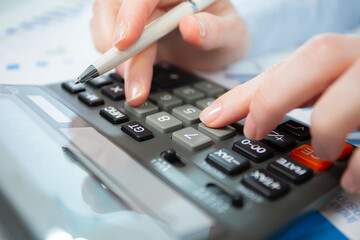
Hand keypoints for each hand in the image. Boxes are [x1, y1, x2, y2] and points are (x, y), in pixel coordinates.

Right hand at [91, 0, 249, 105]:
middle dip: (117, 47)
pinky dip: (116, 59)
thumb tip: (189, 27)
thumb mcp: (232, 35)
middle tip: (128, 79)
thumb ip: (216, 30)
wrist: (218, 46)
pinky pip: (110, 37)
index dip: (131, 15)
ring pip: (108, 24)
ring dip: (116, 58)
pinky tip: (130, 74)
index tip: (124, 43)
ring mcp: (141, 12)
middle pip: (116, 8)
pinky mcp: (133, 29)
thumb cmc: (226, 35)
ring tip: (134, 86)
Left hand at [200, 33, 359, 192]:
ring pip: (354, 91)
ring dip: (327, 126)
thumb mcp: (326, 88)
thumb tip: (241, 116)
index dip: (243, 93)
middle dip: (276, 96)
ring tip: (322, 151)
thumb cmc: (358, 86)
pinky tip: (352, 180)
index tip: (212, 118)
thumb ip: (291, 96)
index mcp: (337, 55)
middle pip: (319, 55)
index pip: (281, 67)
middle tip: (255, 131)